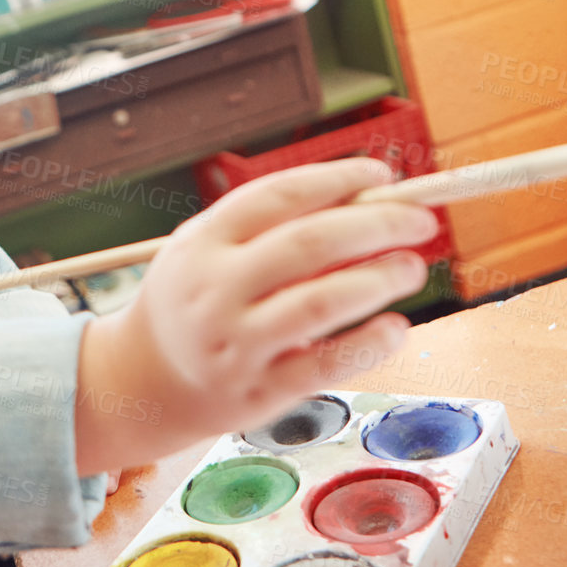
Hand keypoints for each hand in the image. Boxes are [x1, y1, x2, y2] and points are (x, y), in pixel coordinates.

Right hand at [74, 158, 434, 475]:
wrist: (146, 381)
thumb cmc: (193, 301)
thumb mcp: (205, 248)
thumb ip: (269, 224)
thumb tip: (363, 198)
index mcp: (203, 243)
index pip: (279, 196)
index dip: (338, 180)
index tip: (382, 175)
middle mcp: (216, 291)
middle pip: (309, 244)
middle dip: (376, 225)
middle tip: (420, 221)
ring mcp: (236, 344)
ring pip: (321, 304)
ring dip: (378, 280)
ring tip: (412, 267)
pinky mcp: (259, 392)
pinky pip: (326, 365)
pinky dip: (368, 344)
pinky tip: (395, 326)